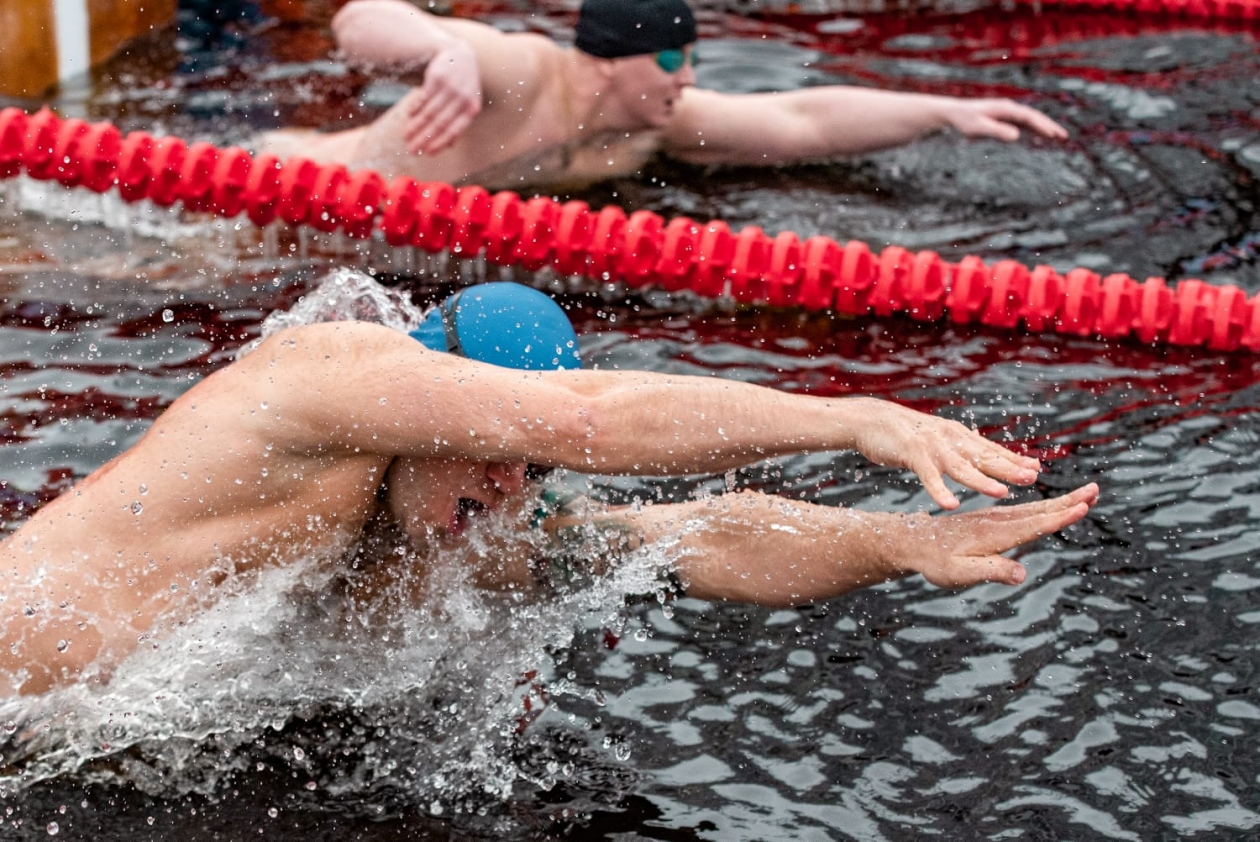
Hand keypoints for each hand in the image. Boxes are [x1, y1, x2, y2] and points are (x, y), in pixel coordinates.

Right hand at [402, 41, 481, 154]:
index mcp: (471, 109)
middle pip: (439, 123)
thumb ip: (458, 122)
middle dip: (423, 138)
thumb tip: (448, 146)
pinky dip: (415, 108)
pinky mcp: (437, 77)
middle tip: (411, 149)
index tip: (427, 153)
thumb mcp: (466, 103)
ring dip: (415, 126)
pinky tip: (409, 116)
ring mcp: (450, 87)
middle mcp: (462, 98)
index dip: (440, 143)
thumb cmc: (462, 87)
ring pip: (429, 112)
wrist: (460, 56)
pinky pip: (423, 97)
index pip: (454, 130)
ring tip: (405, 135)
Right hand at [848, 399, 1041, 508]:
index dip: (1014, 458)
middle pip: (983, 456)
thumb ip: (963, 449)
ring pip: (961, 466)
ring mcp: (932, 446)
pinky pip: (928, 476)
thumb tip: (988, 456)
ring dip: (981, 480)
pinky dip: (939, 490)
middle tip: (1032, 477)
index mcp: (959, 437)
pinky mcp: (912, 454)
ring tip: (1000, 493)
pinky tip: (950, 505)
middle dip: (1008, 467)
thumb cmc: (908, 434)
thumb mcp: (941, 439)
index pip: (991, 449)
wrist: (873, 419)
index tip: (1037, 467)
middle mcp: (951, 439)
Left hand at [894, 483, 1098, 587]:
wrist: (913, 541)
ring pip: (1035, 509)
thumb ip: (990, 571)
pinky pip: (1024, 511)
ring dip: (1062, 502)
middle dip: (1070, 501)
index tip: (1083, 507)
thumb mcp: (960, 572)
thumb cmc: (935, 561)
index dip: (1060, 518)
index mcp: (995, 533)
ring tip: (1086, 495)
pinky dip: (1044, 507)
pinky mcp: (993, 519)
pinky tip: (1055, 506)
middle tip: (1097, 490)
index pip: (1034, 525)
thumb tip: (1021, 574)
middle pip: (1040, 511)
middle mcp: (998, 521)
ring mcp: (996, 518)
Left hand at [943, 97, 1067, 142]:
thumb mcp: (979, 128)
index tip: (1054, 135)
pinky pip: (1023, 123)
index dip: (1043, 126)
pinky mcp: (1003, 118)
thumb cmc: (964, 120)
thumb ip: (997, 131)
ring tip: (1059, 137)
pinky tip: (1040, 136)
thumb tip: (1017, 136)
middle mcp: (1009, 108)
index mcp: (1005, 109)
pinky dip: (1034, 129)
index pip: (1029, 117)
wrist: (953, 112)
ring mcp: (1007, 113)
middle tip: (1064, 136)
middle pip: (1034, 116)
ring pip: (1030, 120)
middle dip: (1050, 126)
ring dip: (1044, 127)